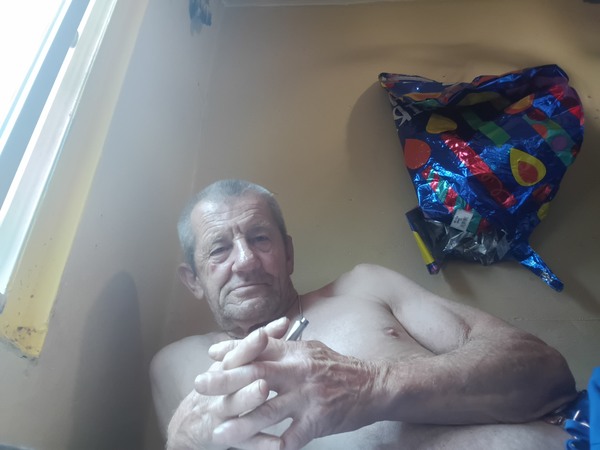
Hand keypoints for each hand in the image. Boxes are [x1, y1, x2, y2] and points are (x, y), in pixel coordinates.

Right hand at [166, 318, 289, 449]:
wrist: (187, 425)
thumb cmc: (217, 390)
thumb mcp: (230, 366)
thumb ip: (256, 346)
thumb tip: (282, 323)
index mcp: (224, 368)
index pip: (237, 351)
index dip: (250, 342)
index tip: (266, 332)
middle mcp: (219, 387)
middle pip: (232, 375)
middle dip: (247, 368)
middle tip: (263, 363)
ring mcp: (219, 411)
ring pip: (233, 405)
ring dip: (248, 398)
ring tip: (263, 392)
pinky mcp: (221, 435)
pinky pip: (243, 441)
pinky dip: (259, 443)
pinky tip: (277, 444)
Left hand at [200, 335, 381, 449]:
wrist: (373, 385)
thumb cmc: (338, 367)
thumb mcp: (310, 349)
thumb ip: (284, 346)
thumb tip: (257, 338)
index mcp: (295, 353)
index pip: (257, 348)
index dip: (231, 352)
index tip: (210, 357)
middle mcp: (298, 372)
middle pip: (255, 374)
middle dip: (224, 381)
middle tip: (200, 386)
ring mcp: (307, 397)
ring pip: (267, 411)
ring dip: (240, 424)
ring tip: (218, 433)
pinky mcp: (317, 420)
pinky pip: (291, 438)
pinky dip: (273, 448)